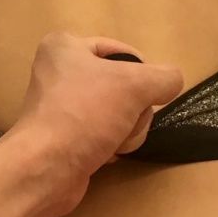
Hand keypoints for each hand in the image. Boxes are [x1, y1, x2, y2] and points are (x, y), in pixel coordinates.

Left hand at [9, 31, 183, 216]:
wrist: (45, 169)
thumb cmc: (84, 115)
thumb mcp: (135, 85)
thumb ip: (164, 77)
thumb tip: (172, 82)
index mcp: (65, 47)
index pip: (124, 52)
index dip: (142, 74)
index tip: (146, 94)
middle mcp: (58, 73)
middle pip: (123, 85)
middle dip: (133, 108)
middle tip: (124, 121)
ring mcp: (61, 108)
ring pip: (118, 113)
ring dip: (125, 130)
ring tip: (113, 141)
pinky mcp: (64, 138)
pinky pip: (104, 134)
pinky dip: (110, 145)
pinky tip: (103, 154)